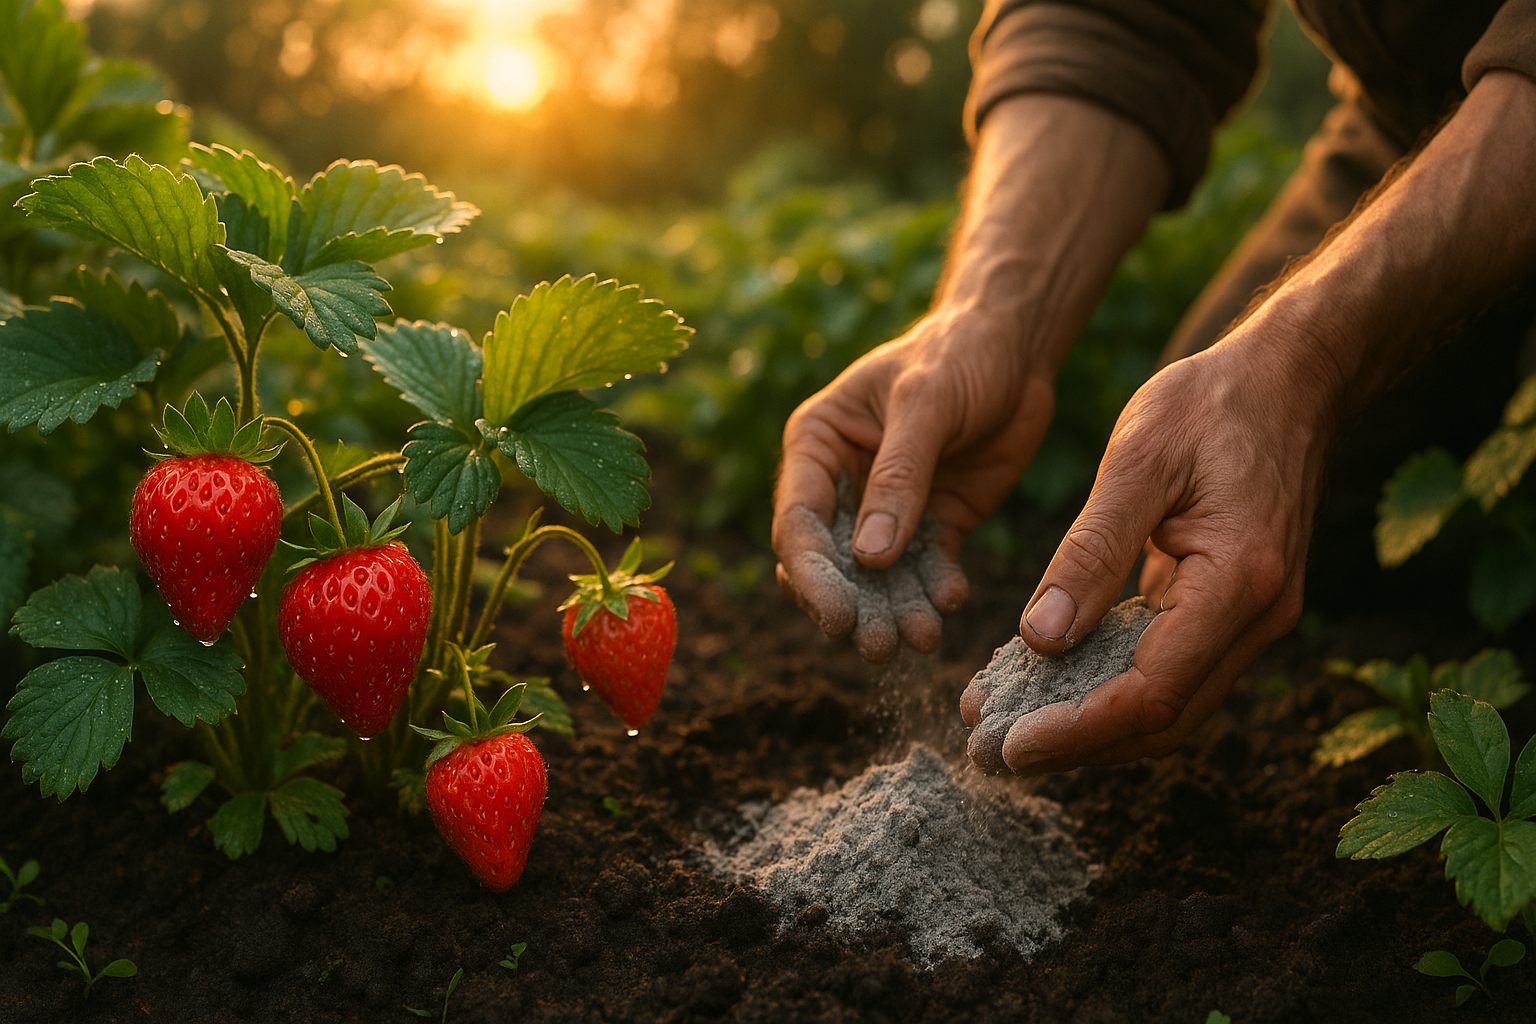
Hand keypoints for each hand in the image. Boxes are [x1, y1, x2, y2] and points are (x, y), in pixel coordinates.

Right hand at [773, 303, 1055, 659]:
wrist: (1016, 347)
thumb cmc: (958, 354)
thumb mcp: (926, 404)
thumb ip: (900, 477)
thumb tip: (870, 557)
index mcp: (818, 445)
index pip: (798, 522)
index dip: (813, 575)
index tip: (838, 616)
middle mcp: (843, 484)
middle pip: (833, 563)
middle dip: (854, 607)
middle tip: (880, 647)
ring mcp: (889, 509)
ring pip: (880, 579)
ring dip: (895, 611)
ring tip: (923, 640)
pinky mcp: (935, 524)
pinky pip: (928, 570)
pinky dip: (936, 590)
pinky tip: (952, 600)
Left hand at [966, 331, 1335, 773]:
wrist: (1289, 378)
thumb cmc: (1212, 403)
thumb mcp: (1137, 460)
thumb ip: (1090, 551)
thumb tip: (1039, 638)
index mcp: (1238, 582)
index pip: (1151, 692)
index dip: (1078, 730)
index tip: (1009, 745)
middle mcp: (1257, 616)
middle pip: (1160, 719)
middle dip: (1074, 744)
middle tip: (989, 751)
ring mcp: (1251, 618)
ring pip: (1166, 705)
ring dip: (1087, 725)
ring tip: (1004, 726)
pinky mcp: (1231, 609)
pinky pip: (1167, 668)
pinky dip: (1107, 686)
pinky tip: (1046, 682)